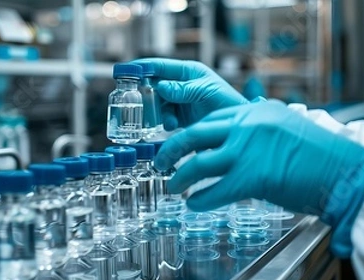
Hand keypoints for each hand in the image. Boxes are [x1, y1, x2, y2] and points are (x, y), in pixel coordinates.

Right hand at [134, 58, 248, 129]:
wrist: (236, 128)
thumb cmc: (228, 104)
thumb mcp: (205, 92)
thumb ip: (182, 89)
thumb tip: (161, 86)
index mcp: (188, 72)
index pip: (160, 66)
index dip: (142, 67)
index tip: (127, 71)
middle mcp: (181, 84)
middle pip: (154, 86)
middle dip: (148, 96)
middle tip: (145, 105)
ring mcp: (180, 100)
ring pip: (156, 103)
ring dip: (157, 112)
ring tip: (168, 121)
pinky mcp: (180, 116)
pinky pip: (163, 116)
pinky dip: (164, 122)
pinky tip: (171, 126)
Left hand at [155, 101, 363, 255]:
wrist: (348, 172)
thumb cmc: (324, 156)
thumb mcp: (288, 129)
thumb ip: (260, 131)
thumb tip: (239, 143)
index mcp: (257, 111)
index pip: (212, 119)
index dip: (191, 134)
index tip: (180, 143)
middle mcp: (248, 125)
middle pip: (194, 135)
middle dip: (171, 149)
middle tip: (160, 161)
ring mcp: (247, 151)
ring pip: (197, 163)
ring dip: (179, 177)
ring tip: (171, 187)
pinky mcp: (251, 178)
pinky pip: (213, 190)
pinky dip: (200, 199)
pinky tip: (194, 204)